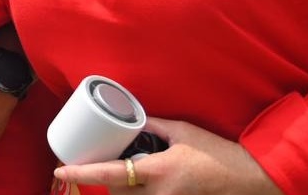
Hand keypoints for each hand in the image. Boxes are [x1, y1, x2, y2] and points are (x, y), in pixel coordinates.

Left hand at [53, 118, 281, 194]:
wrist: (247, 178)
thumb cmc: (216, 152)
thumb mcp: (181, 131)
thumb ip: (153, 126)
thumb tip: (131, 119)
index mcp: (158, 170)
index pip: (110, 173)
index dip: (82, 173)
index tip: (60, 171)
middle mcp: (158, 193)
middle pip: (115, 189)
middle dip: (106, 176)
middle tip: (100, 157)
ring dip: (122, 185)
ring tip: (128, 165)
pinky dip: (137, 190)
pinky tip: (143, 176)